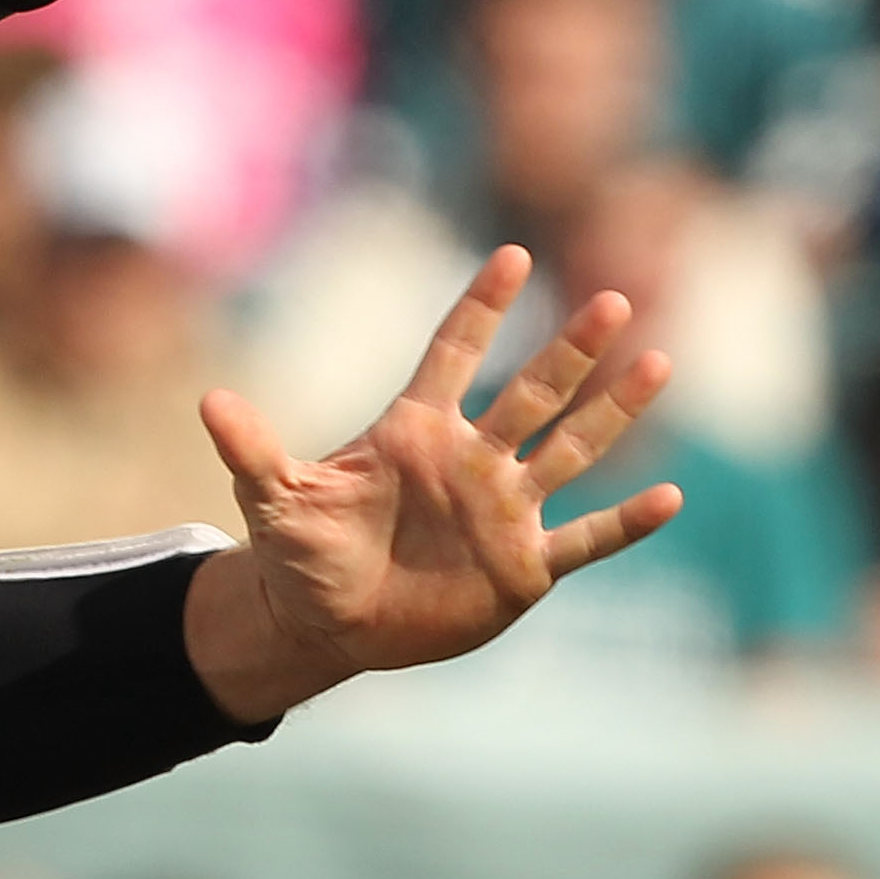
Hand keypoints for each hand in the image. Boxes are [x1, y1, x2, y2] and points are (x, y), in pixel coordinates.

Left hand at [184, 247, 679, 723]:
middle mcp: (471, 459)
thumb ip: (252, 450)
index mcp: (415, 430)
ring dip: (613, 413)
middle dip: (570, 349)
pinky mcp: (523, 567)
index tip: (512, 256)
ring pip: (571, 451)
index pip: (453, 353)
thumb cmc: (300, 552)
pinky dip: (625, 524)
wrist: (327, 622)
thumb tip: (209, 401)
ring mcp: (503, 510)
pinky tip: (670, 498)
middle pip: (530, 392)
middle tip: (613, 299)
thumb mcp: (272, 500)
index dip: (480, 307)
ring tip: (658, 364)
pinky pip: (585, 540)